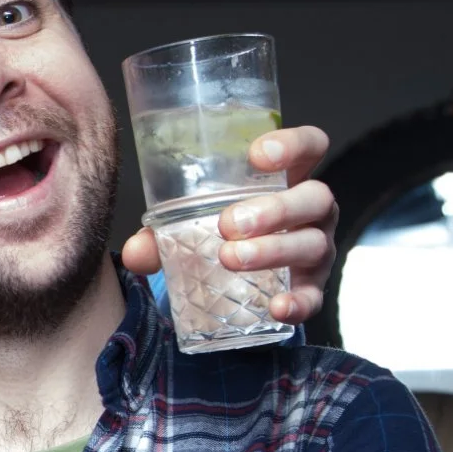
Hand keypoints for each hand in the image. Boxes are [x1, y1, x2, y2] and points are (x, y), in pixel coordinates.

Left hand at [119, 124, 338, 324]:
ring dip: (273, 250)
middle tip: (228, 223)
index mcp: (288, 179)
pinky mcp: (312, 287)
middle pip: (315, 197)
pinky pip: (314, 295)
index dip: (294, 145)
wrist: (237, 281)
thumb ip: (163, 233)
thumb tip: (135, 252)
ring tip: (230, 258)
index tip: (256, 155)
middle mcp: (311, 211)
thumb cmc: (219, 234)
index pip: (310, 146)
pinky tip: (277, 307)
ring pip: (313, 244)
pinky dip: (299, 302)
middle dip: (274, 209)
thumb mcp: (194, 223)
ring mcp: (317, 248)